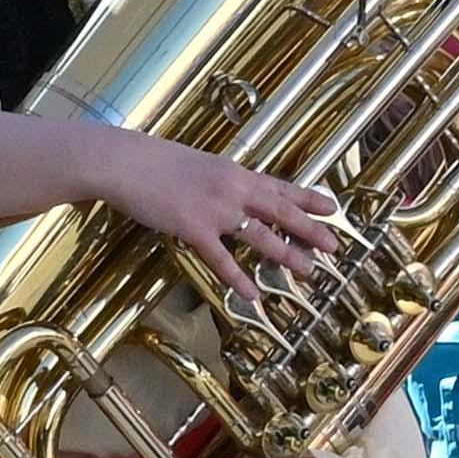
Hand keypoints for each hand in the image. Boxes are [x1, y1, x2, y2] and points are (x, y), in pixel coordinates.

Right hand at [94, 128, 340, 296]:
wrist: (124, 163)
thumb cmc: (153, 162)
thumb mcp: (196, 165)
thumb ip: (218, 181)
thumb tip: (231, 193)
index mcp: (235, 172)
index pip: (280, 186)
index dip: (308, 198)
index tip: (332, 208)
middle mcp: (233, 189)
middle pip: (282, 212)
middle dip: (311, 230)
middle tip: (334, 247)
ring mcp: (216, 210)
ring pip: (262, 236)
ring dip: (287, 255)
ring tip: (307, 272)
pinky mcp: (194, 229)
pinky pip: (222, 259)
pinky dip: (239, 279)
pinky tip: (253, 295)